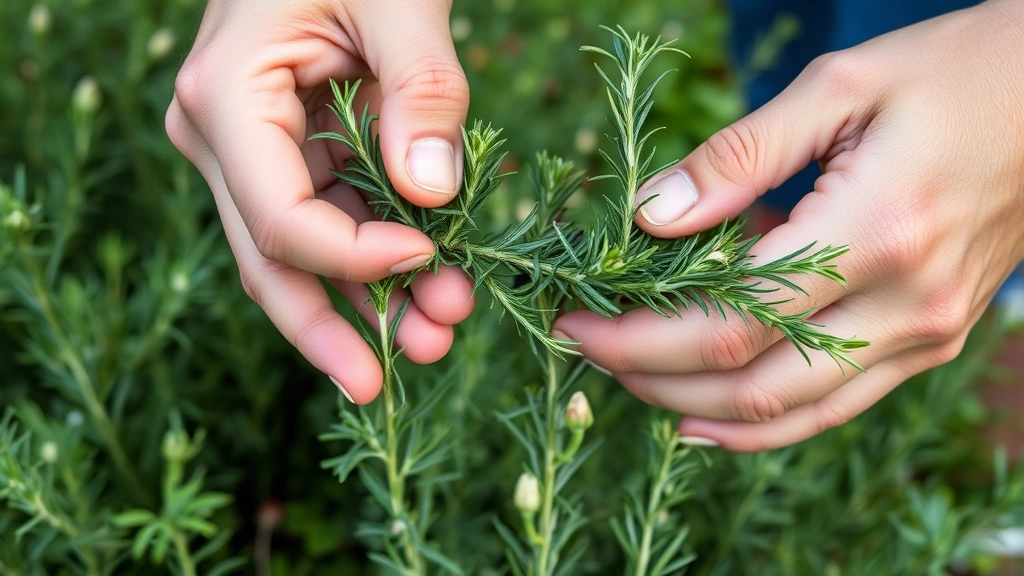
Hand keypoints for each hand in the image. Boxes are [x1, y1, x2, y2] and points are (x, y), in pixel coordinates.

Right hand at [166, 0, 474, 403]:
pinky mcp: (286, 152)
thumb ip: (422, 91)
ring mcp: (249, 149)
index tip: (432, 255)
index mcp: (228, 99)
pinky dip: (376, 255)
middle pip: (271, 262)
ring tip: (441, 333)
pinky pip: (326, 221)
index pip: (282, 220)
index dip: (356, 259)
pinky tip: (428, 286)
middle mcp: (222, 136)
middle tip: (397, 380)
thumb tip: (433, 196)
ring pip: (300, 255)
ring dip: (369, 300)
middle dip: (337, 327)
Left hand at [554, 0, 1023, 450]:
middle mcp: (909, 303)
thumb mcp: (840, 86)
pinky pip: (835, 404)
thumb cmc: (955, 72)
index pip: (734, 320)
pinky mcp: (932, 340)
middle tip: (585, 352)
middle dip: (654, 379)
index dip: (643, 337)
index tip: (576, 323)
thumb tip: (651, 215)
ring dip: (700, 410)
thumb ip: (739, 156)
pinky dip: (765, 421)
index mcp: (880, 231)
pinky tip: (708, 415)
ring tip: (631, 385)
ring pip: (794, 412)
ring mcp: (928, 333)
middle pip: (754, 383)